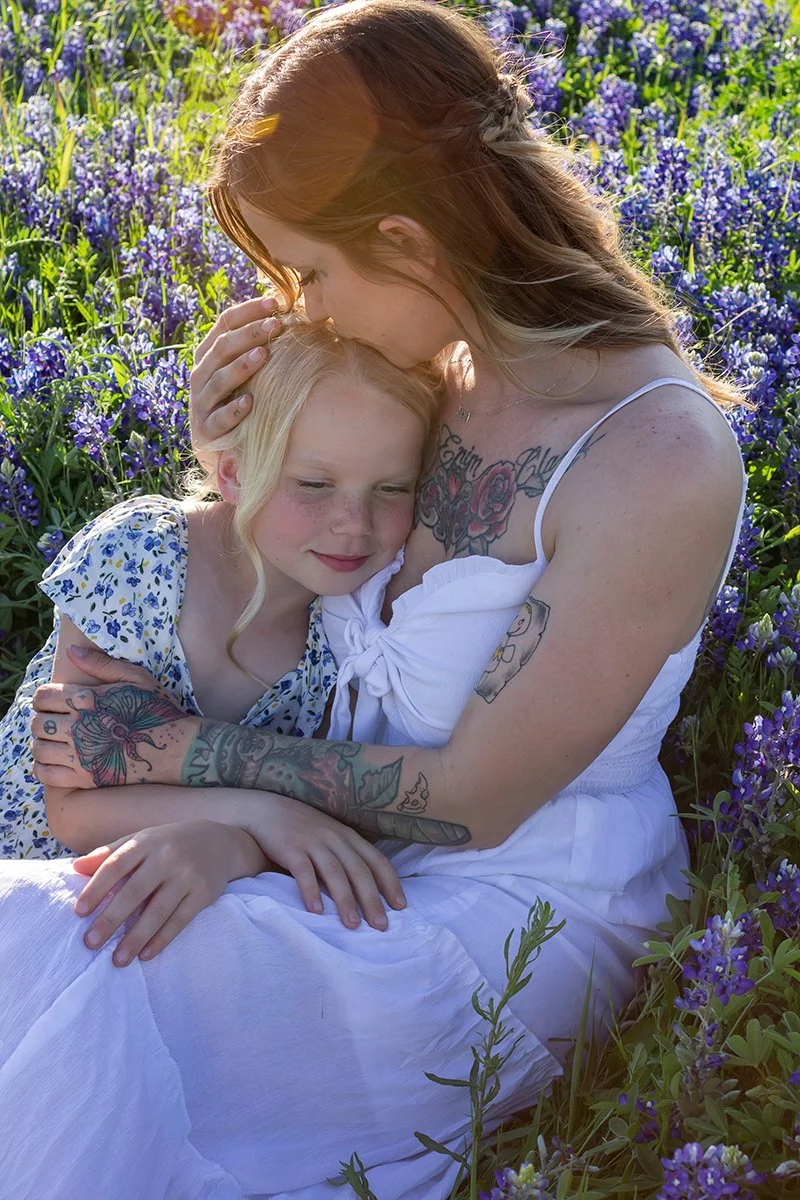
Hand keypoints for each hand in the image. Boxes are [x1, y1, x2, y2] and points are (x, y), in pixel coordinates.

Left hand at [32, 646, 193, 788]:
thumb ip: (101, 664)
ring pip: (39, 749)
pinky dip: (42, 767)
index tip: (51, 702)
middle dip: (41, 720)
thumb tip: (71, 650)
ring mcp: (81, 755)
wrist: (177, 748)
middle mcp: (79, 727)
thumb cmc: (157, 709)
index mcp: (87, 700)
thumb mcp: (136, 677)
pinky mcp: (85, 778)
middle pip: (38, 723)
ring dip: (40, 743)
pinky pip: (47, 774)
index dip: (43, 698)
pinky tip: (53, 761)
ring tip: (52, 741)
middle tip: (52, 721)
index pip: (43, 696)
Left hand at [72, 820, 266, 966]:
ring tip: (117, 960)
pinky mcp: (204, 893)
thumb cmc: (169, 844)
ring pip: (158, 910)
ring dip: (136, 938)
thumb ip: (110, 854)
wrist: (219, 841)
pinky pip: (180, 920)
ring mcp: (187, 875)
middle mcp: (166, 857)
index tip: (79, 912)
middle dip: (111, 919)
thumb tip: (76, 868)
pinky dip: (162, 939)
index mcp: (146, 842)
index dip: (96, 888)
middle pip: (135, 891)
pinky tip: (146, 955)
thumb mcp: (141, 840)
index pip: (116, 865)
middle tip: (91, 943)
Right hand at [191, 295, 282, 462]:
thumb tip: (287, 313)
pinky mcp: (206, 431)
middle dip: (248, 334)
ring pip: (218, 381)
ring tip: (263, 356)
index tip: (274, 302)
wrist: (220, 448)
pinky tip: (250, 403)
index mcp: (209, 355)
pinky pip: (218, 420)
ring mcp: (201, 404)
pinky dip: (233, 411)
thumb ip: (257, 345)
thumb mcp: (246, 371)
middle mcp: (201, 376)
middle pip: (221, 349)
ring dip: (241, 367)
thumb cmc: (240, 400)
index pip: (224, 324)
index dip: (248, 311)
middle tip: (275, 325)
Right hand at [242, 790, 406, 931]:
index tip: (401, 907)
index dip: (390, 883)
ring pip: (335, 873)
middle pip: (359, 871)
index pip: (377, 861)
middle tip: (381, 926)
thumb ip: (347, 856)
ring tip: (353, 925)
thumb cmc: (303, 828)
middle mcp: (335, 838)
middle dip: (372, 899)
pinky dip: (311, 891)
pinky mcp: (291, 848)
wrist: (267, 809)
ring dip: (345, 900)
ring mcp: (313, 842)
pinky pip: (304, 872)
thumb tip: (370, 889)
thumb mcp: (331, 836)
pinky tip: (317, 911)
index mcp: (349, 837)